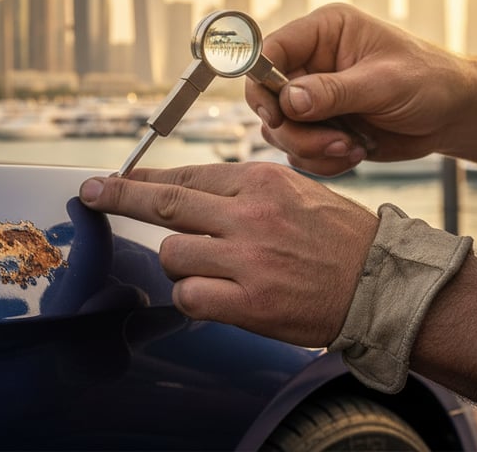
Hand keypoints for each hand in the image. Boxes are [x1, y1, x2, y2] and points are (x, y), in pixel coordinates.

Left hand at [79, 163, 378, 347]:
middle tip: (91, 193)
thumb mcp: (295, 191)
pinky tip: (211, 295)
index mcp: (260, 181)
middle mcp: (249, 214)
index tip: (117, 177)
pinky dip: (190, 297)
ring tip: (207, 269)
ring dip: (177, 263)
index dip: (144, 177)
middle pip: (165, 202)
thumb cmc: (341, 238)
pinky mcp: (250, 303)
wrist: (385, 284)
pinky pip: (189, 297)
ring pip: (172, 254)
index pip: (187, 173)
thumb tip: (189, 190)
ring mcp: (248, 259)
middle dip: (119, 196)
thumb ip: (242, 191)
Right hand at [246, 3, 466, 176]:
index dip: (262, 84)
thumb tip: (288, 101)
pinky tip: (354, 154)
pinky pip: (297, 150)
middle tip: (332, 143)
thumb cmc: (430, 82)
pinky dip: (320, 161)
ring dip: (310, 148)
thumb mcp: (385, 82)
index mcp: (323, 33)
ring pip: (279, 129)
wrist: (455, 116)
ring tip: (350, 149)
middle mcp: (311, 62)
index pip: (270, 52)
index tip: (275, 116)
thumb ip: (334, 91)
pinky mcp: (319, 126)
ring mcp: (312, 97)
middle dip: (295, 129)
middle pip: (268, 98)